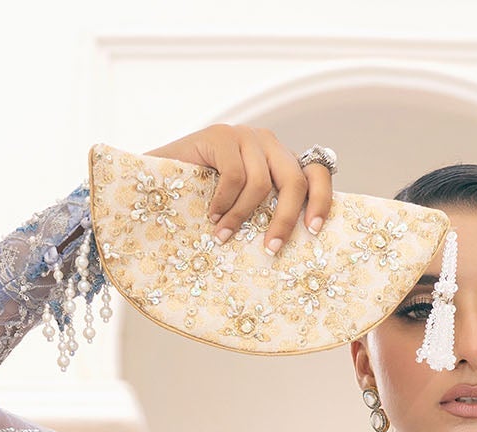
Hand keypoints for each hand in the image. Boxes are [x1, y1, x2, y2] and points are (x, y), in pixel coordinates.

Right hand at [144, 123, 334, 254]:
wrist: (154, 182)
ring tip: (223, 237)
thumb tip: (301, 250)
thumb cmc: (202, 203)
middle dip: (285, 220)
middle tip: (270, 249)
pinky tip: (212, 216)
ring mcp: (243, 136)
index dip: (322, 200)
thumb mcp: (242, 210)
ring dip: (242, 217)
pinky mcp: (220, 135)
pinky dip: (225, 203)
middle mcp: (267, 143)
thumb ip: (266, 214)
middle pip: (294, 181)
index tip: (315, 231)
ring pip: (262, 183)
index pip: (317, 171)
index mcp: (279, 161)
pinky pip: (235, 176)